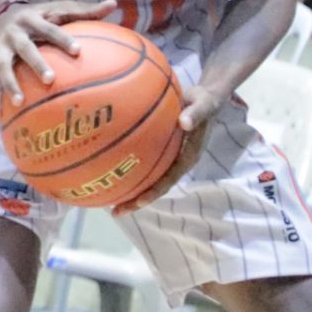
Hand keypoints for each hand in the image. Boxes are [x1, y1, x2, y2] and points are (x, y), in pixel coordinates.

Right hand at [0, 0, 119, 105]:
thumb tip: (114, 5)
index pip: (49, 29)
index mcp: (32, 18)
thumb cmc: (41, 17)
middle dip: (36, 63)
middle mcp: (13, 33)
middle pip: (24, 48)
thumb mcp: (59, 10)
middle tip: (51, 80)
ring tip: (19, 102)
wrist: (3, 17)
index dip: (62, 39)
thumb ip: (85, 11)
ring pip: (1, 66)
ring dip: (9, 84)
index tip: (78, 51)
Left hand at [113, 85, 222, 215]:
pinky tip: (107, 170)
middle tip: (115, 212)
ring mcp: (168, 160)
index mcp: (188, 157)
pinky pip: (143, 164)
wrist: (205, 99)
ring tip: (107, 203)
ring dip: (130, 192)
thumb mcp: (203, 104)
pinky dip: (128, 171)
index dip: (155, 191)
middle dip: (136, 201)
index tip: (140, 201)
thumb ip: (196, 113)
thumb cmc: (204, 101)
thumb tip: (185, 122)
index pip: (170, 179)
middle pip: (155, 187)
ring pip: (148, 180)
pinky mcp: (160, 152)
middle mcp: (177, 163)